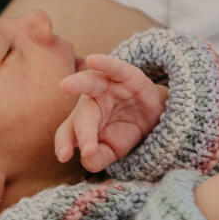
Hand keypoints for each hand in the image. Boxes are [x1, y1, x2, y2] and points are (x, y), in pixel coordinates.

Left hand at [54, 54, 168, 170]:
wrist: (155, 115)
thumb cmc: (125, 131)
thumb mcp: (112, 150)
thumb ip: (98, 158)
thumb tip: (88, 159)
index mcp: (83, 121)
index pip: (68, 132)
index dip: (63, 143)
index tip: (64, 156)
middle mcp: (92, 102)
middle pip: (83, 114)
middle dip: (80, 130)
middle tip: (77, 147)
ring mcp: (108, 87)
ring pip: (92, 84)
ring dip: (79, 84)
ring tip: (65, 85)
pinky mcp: (127, 77)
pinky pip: (116, 69)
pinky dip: (106, 63)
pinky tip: (94, 60)